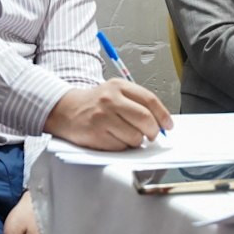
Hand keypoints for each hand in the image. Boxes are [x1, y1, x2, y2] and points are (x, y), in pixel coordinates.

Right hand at [44, 79, 172, 149]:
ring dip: (136, 141)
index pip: (149, 100)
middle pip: (145, 119)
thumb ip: (136, 102)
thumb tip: (160, 122)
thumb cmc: (94, 103)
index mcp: (119, 86)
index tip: (168, 125)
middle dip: (153, 131)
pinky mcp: (96, 134)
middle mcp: (110, 100)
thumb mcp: (115, 92)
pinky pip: (120, 147)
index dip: (163, 115)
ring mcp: (102, 117)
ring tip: (127, 135)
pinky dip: (122, 147)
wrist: (65, 110)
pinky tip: (114, 139)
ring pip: (135, 136)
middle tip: (151, 135)